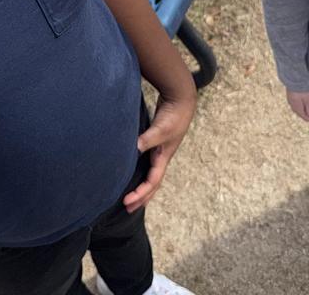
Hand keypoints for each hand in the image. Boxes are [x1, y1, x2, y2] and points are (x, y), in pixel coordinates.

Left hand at [123, 92, 195, 212]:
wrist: (181, 100)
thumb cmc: (173, 115)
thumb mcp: (161, 128)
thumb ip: (148, 139)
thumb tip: (134, 149)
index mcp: (164, 158)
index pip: (152, 182)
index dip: (140, 194)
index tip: (127, 201)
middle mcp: (162, 158)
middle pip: (153, 184)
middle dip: (142, 197)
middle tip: (128, 207)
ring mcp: (160, 151)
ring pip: (151, 175)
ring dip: (142, 187)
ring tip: (132, 197)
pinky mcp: (156, 144)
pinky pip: (148, 164)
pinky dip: (141, 172)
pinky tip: (133, 171)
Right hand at [286, 88, 308, 120]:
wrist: (295, 73)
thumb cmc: (304, 88)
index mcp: (297, 109)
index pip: (307, 118)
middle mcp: (292, 105)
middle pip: (305, 112)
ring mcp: (291, 98)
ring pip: (302, 104)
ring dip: (308, 101)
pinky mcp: (292, 91)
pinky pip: (300, 97)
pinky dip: (305, 95)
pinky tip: (308, 89)